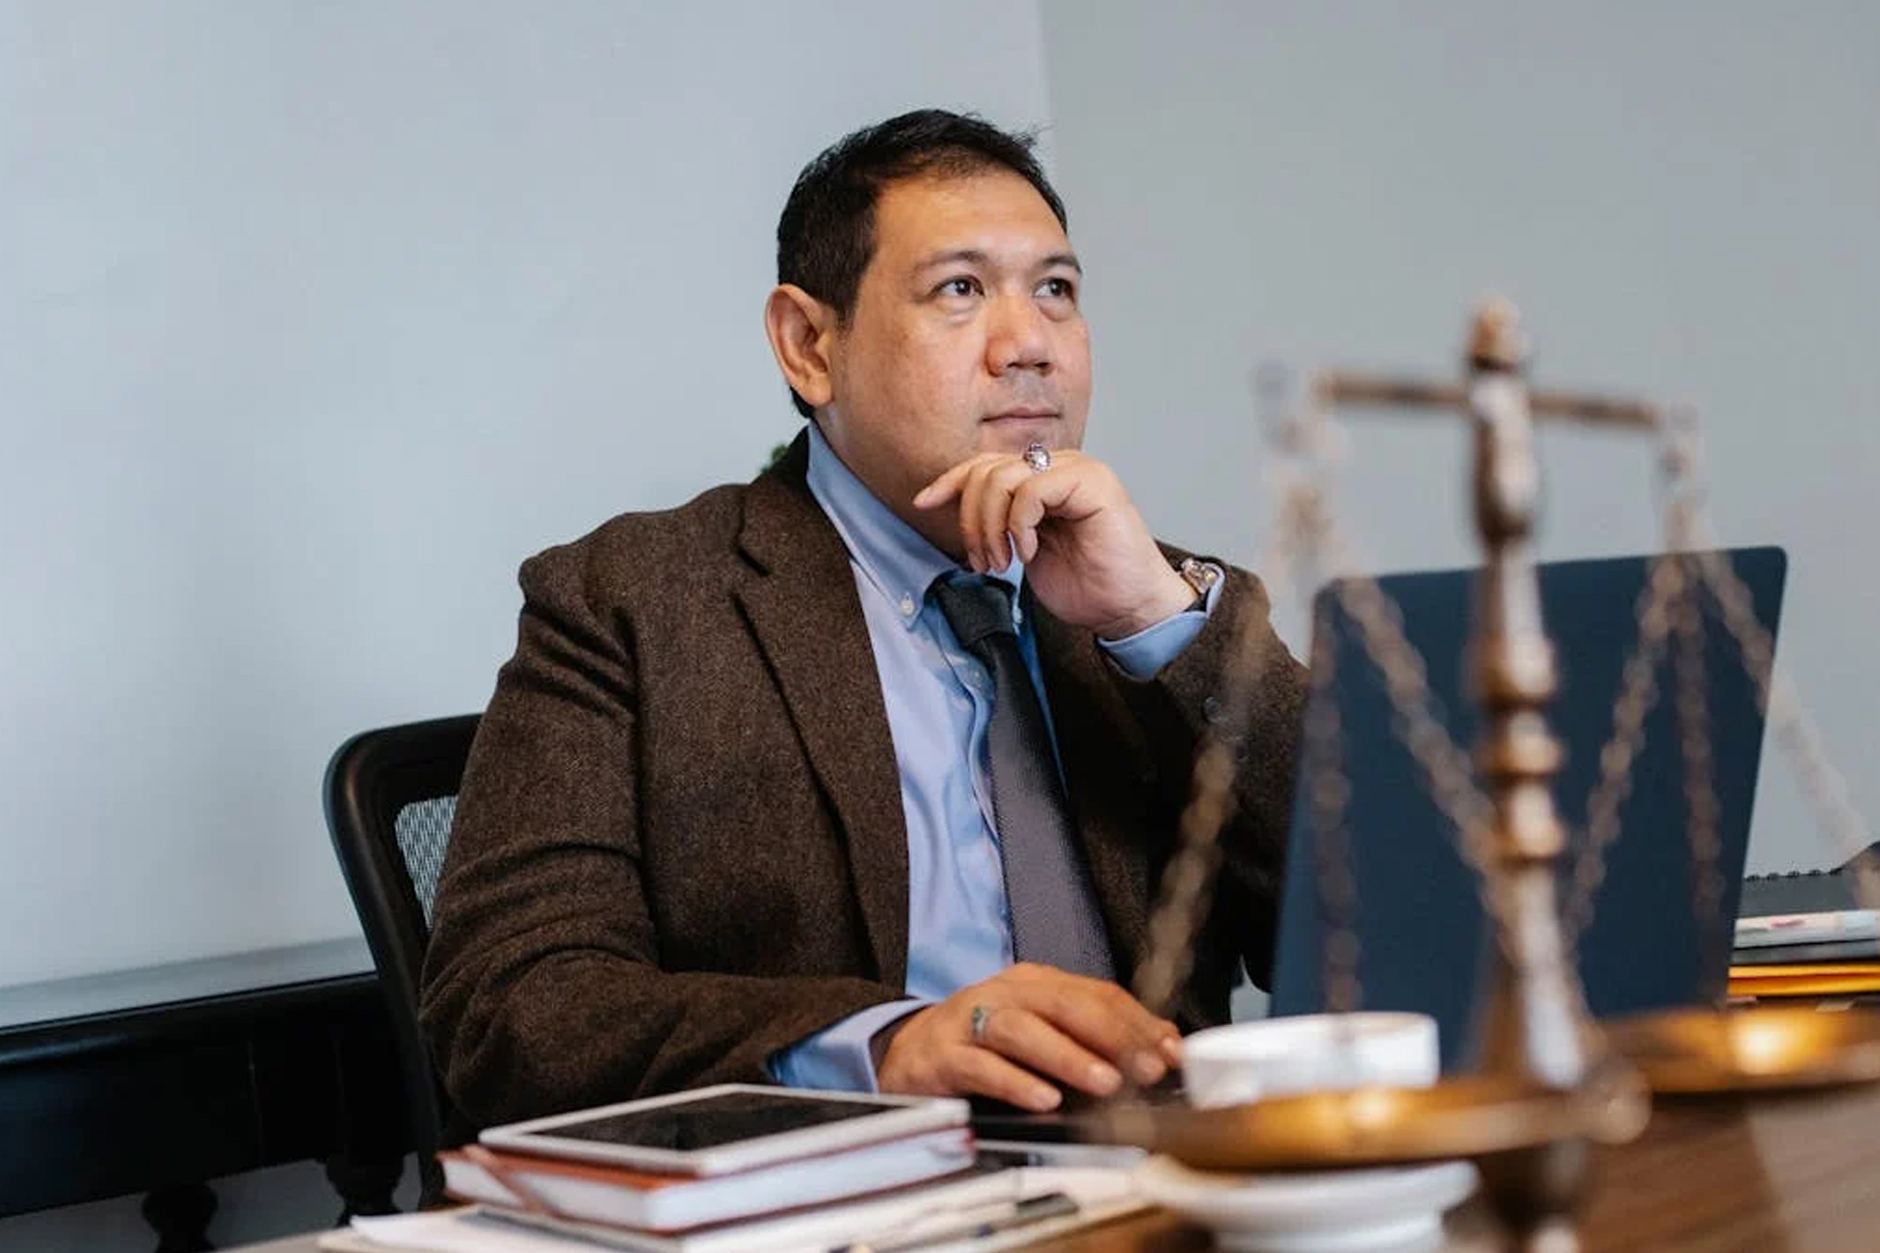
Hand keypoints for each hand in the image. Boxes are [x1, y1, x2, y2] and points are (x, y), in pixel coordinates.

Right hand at [875, 963, 1183, 1110]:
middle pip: (1063, 1004)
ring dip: (1068, 1057)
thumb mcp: (1042, 1033)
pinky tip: (1043, 1101)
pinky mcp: (944, 1055)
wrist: (910, 1051)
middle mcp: (1006, 994)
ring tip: (1104, 1084)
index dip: (1136, 1022)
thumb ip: (1092, 1039)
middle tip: (1146, 1068)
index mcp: (1037, 984)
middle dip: (1111, 1037)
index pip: (1095, 993)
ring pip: (1023, 1031)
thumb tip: (1157, 1052)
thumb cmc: (985, 1044)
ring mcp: (972, 1021)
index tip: (1170, 1051)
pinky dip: (1015, 1083)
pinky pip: (981, 1066)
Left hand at [912, 449, 1194, 639]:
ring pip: (1002, 478)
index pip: (985, 464)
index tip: (924, 504)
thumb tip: (958, 508)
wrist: (1129, 609)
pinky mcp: (1092, 483)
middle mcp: (1059, 466)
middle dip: (970, 520)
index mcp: (1043, 478)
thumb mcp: (1024, 550)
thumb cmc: (1086, 585)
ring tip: (1001, 563)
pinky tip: (1028, 554)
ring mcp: (1077, 471)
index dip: (950, 482)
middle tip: (983, 562)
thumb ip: (1001, 522)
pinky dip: (1019, 526)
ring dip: (990, 527)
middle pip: (986, 470)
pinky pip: (1031, 491)